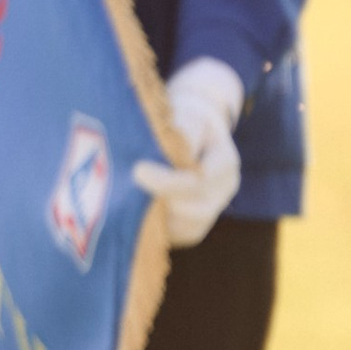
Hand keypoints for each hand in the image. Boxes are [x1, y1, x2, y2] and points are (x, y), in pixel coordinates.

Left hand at [134, 57, 244, 248]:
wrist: (195, 130)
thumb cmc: (186, 117)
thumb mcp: (187, 113)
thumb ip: (182, 128)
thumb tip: (166, 147)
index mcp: (226, 163)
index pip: (201, 179)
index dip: (168, 180)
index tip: (136, 170)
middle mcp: (224, 191)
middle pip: (197, 209)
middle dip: (159, 201)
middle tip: (124, 191)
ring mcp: (212, 211)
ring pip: (188, 227)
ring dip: (157, 219)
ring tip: (126, 204)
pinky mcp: (195, 226)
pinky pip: (178, 236)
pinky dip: (156, 230)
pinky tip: (132, 217)